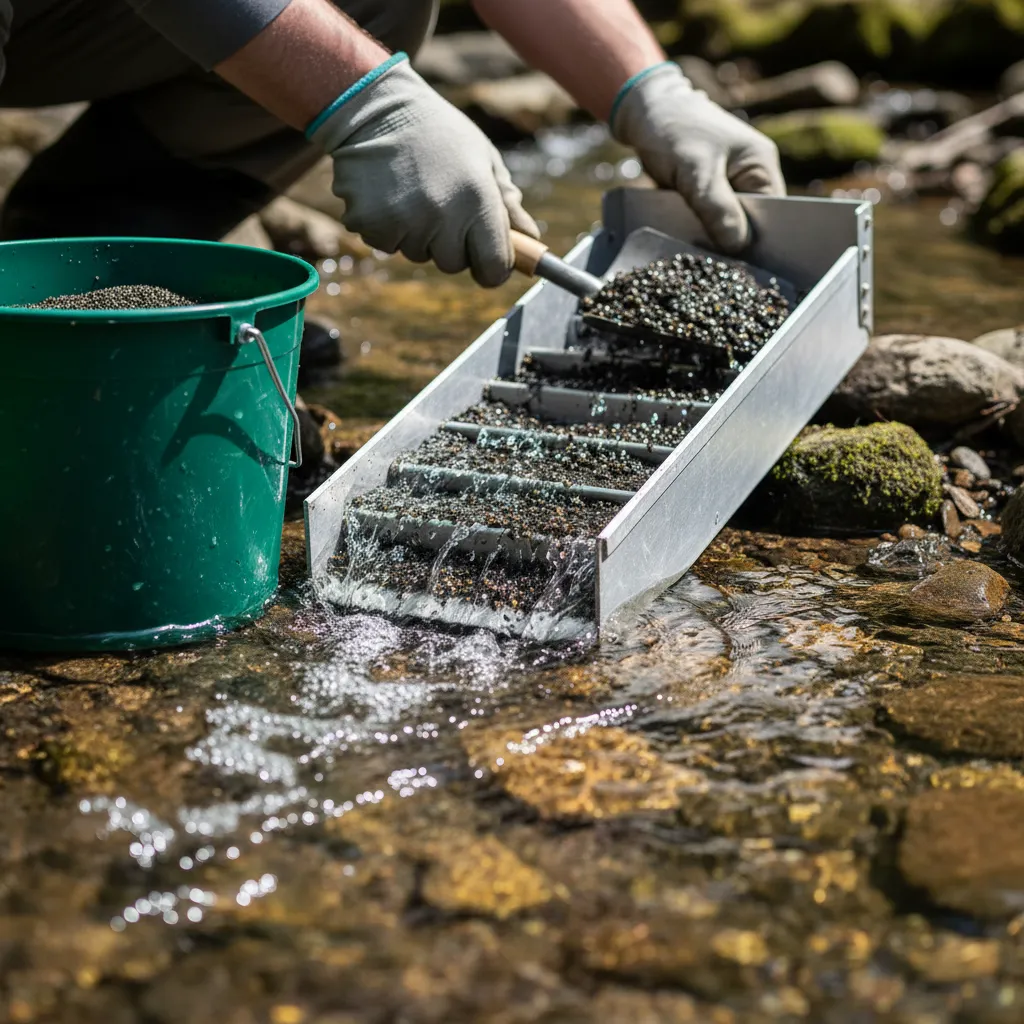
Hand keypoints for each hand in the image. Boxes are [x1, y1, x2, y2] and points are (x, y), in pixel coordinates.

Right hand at [310, 57, 537, 286]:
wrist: (374, 105)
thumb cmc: (437, 131)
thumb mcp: (483, 158)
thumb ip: (507, 203)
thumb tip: (532, 240)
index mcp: (477, 197)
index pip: (494, 266)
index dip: (493, 269)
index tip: (488, 261)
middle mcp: (443, 213)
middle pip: (454, 264)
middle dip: (450, 243)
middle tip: (440, 201)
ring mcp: (405, 220)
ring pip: (420, 254)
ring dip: (418, 233)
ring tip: (411, 190)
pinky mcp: (372, 223)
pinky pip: (388, 245)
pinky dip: (388, 227)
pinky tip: (387, 193)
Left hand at [612, 63, 785, 252]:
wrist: (645, 112)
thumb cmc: (674, 132)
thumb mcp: (696, 170)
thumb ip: (717, 207)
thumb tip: (738, 246)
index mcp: (761, 165)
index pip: (773, 215)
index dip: (757, 240)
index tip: (739, 263)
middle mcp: (751, 177)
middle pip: (751, 223)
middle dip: (733, 242)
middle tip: (714, 263)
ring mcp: (730, 186)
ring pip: (729, 224)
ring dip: (715, 239)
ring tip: (701, 256)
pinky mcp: (710, 193)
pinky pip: (711, 220)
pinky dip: (701, 231)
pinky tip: (691, 242)